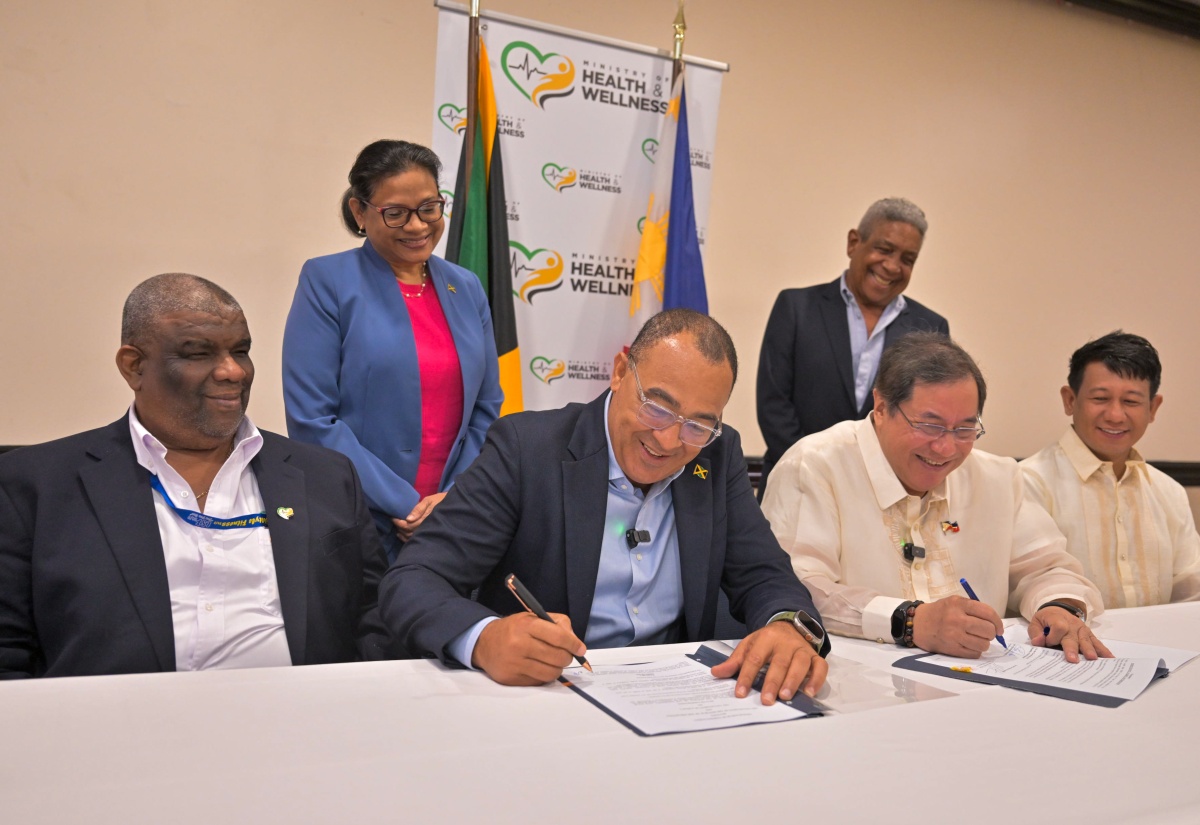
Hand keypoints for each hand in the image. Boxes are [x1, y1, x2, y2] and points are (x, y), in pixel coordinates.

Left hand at [392, 492, 447, 540]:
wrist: (455, 507)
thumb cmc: (441, 501)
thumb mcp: (430, 500)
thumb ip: (419, 509)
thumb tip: (408, 519)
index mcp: (424, 520)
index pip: (407, 525)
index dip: (398, 522)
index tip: (393, 518)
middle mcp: (425, 529)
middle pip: (408, 532)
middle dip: (400, 528)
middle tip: (395, 522)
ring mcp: (428, 533)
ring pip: (412, 538)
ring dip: (403, 535)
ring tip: (398, 531)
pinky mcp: (430, 534)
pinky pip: (417, 540)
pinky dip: (408, 539)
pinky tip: (404, 536)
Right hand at [471, 612, 586, 685]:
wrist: (484, 643)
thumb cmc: (514, 629)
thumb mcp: (533, 617)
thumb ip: (558, 624)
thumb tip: (575, 642)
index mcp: (526, 625)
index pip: (558, 637)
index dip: (574, 644)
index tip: (581, 649)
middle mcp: (519, 644)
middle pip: (557, 657)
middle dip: (567, 658)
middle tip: (566, 656)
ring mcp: (514, 663)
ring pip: (550, 673)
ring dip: (557, 669)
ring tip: (553, 662)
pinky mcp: (511, 678)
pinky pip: (538, 682)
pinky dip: (544, 676)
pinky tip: (539, 667)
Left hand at [709, 621, 826, 704]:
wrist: (789, 626)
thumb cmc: (767, 641)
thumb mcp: (749, 645)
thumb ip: (735, 661)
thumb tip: (716, 673)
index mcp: (766, 638)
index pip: (755, 658)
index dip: (747, 676)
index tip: (740, 693)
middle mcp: (786, 643)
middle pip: (779, 662)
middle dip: (772, 682)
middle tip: (766, 700)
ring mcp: (802, 649)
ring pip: (800, 664)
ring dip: (793, 681)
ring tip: (786, 696)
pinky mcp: (815, 656)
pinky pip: (820, 667)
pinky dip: (817, 680)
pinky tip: (809, 692)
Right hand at [911, 596, 1003, 657]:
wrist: (918, 624)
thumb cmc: (940, 612)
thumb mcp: (954, 602)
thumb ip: (974, 609)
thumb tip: (995, 624)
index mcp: (959, 604)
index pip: (988, 613)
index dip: (998, 622)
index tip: (999, 628)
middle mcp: (957, 619)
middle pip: (988, 630)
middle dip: (991, 633)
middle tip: (986, 633)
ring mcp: (954, 635)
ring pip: (983, 644)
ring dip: (984, 643)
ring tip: (976, 639)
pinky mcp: (952, 649)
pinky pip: (975, 653)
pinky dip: (975, 651)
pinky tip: (968, 645)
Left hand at [1028, 606, 1111, 662]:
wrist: (1058, 610)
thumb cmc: (1046, 620)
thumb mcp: (1036, 623)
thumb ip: (1036, 633)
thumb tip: (1038, 641)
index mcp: (1058, 619)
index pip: (1058, 628)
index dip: (1053, 637)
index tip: (1048, 643)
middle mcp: (1072, 624)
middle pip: (1072, 637)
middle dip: (1073, 649)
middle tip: (1073, 660)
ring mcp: (1082, 630)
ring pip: (1086, 640)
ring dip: (1089, 650)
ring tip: (1093, 659)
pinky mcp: (1088, 634)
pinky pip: (1096, 642)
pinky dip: (1103, 650)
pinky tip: (1110, 658)